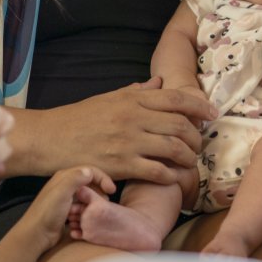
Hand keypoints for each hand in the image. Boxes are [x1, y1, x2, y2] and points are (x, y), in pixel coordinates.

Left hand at [18, 166, 113, 249]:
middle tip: (106, 200)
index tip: (111, 190)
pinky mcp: (66, 209)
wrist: (37, 233)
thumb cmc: (48, 212)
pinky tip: (91, 214)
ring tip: (100, 207)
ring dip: (96, 198)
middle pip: (88, 181)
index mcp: (64, 177)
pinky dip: (89, 206)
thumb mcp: (62, 192)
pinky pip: (82, 203)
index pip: (89, 171)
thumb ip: (75, 179)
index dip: (103, 178)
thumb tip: (89, 172)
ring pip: (86, 193)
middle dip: (100, 188)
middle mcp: (65, 185)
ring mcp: (65, 197)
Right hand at [45, 77, 217, 185]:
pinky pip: (157, 171)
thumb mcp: (109, 98)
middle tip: (199, 144)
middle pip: (180, 124)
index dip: (200, 106)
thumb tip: (159, 83)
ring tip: (189, 162)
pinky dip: (171, 176)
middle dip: (196, 136)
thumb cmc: (78, 119)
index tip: (213, 114)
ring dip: (188, 157)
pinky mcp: (121, 165)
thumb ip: (136, 92)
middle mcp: (134, 118)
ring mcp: (128, 142)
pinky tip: (174, 178)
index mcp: (132, 99)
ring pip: (173, 148)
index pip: (176, 99)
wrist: (49, 138)